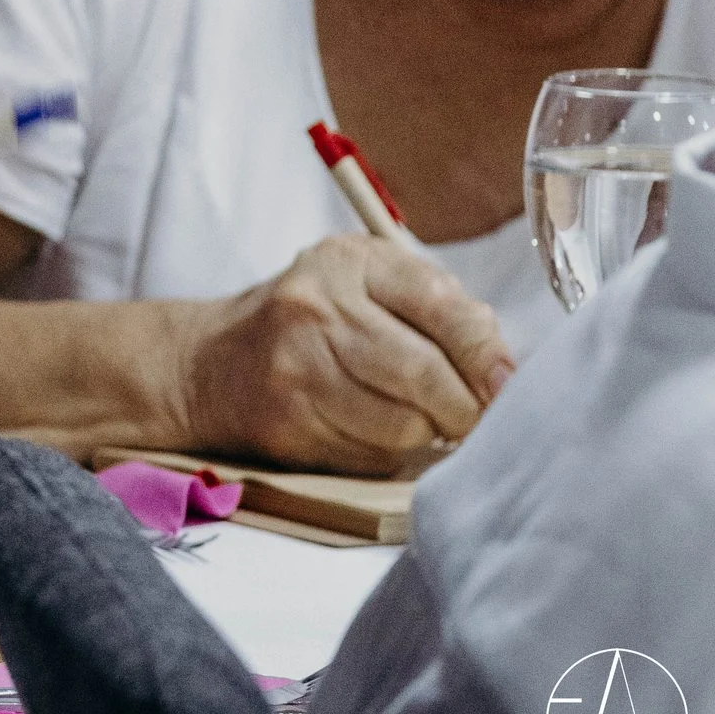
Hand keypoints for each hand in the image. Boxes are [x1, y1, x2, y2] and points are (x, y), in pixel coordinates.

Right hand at [181, 234, 515, 474]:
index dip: (487, 355)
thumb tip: (506, 372)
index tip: (506, 385)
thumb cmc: (309, 325)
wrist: (208, 363)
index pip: (444, 307)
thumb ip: (437, 312)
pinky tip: (369, 431)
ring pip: (402, 422)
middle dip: (465, 408)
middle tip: (473, 419)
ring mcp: (296, 364)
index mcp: (349, 261)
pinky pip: (370, 452)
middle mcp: (316, 304)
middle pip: (424, 373)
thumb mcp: (365, 288)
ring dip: (426, 433)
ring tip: (417, 420)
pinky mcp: (287, 419)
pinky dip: (387, 452)